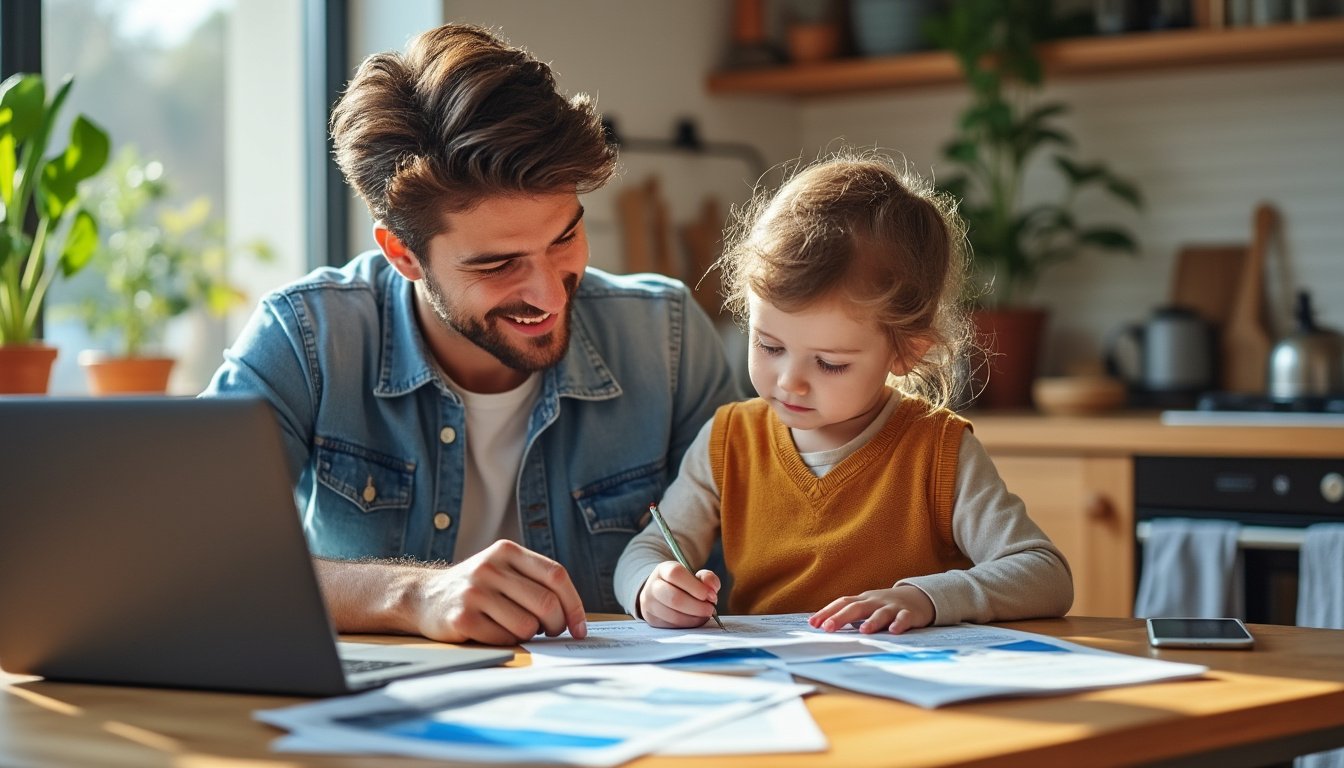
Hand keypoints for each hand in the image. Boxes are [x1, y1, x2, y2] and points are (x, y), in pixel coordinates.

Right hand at [413, 540, 587, 644]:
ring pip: (527, 625)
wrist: (423, 597)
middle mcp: (490, 567)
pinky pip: (505, 638)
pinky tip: (495, 632)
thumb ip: (535, 581)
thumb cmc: (476, 588)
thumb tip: (574, 616)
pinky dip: (508, 641)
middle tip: (552, 632)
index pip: (556, 575)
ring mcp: (474, 592)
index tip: (580, 627)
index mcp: (507, 551)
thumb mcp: (503, 570)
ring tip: (517, 628)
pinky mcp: (462, 618)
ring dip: (530, 635)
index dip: (574, 604)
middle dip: (556, 625)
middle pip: (546, 603)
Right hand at [637, 560, 720, 628]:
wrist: (660, 595)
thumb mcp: (694, 576)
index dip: (695, 586)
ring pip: (674, 615)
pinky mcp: (652, 620)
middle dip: (697, 606)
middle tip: (710, 609)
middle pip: (674, 598)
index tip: (711, 595)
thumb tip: (712, 588)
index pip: (675, 574)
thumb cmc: (682, 585)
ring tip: (705, 615)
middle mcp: (653, 586)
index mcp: (663, 570)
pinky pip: (672, 626)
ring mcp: (650, 604)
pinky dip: (688, 624)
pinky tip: (696, 619)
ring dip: (695, 618)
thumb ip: (707, 578)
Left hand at [809, 584, 934, 634]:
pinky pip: (903, 618)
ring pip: (880, 613)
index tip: (812, 623)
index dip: (827, 612)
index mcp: (863, 600)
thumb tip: (822, 626)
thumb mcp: (866, 607)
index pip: (842, 603)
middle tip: (828, 627)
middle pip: (856, 608)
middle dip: (841, 617)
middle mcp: (875, 601)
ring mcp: (892, 606)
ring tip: (862, 631)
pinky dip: (899, 624)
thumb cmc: (884, 605)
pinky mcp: (909, 613)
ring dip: (872, 621)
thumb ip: (849, 615)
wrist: (917, 596)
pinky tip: (894, 631)